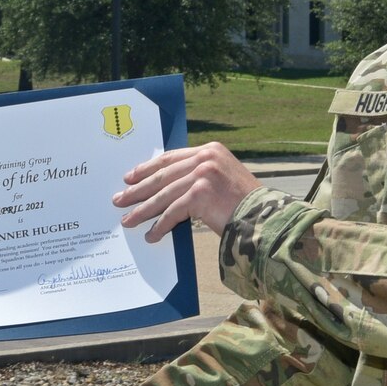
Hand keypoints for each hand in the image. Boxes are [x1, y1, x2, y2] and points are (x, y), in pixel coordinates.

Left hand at [114, 142, 257, 241]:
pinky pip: (173, 212)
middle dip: (138, 190)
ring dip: (143, 210)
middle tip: (120, 199)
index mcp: (210, 150)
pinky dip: (160, 225)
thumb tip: (167, 189)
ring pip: (164, 195)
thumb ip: (199, 177)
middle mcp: (206, 158)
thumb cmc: (246, 204)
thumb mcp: (223, 179)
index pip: (171, 158)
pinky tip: (152, 235)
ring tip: (129, 220)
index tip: (130, 177)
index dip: (147, 169)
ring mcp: (203, 175)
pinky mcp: (201, 194)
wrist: (266, 218)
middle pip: (163, 176)